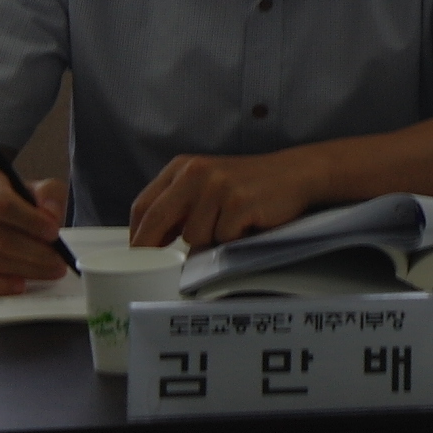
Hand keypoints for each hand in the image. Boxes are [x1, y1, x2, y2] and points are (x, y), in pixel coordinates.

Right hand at [0, 168, 70, 296]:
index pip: (3, 205)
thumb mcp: (30, 187)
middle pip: (1, 239)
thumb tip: (52, 216)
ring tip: (53, 270)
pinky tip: (21, 285)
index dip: (31, 221)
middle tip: (61, 261)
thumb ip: (48, 195)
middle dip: (37, 253)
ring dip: (28, 269)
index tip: (55, 233)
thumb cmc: (9, 200)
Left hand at [128, 151, 317, 247]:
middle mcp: (196, 172)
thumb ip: (178, 205)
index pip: (143, 206)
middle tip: (155, 266)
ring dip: (210, 241)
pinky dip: (233, 241)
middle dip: (152, 248)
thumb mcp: (205, 184)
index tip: (138, 255)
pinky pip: (222, 240)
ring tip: (230, 225)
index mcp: (182, 167)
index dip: (137, 236)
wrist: (295, 173)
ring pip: (193, 237)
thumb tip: (151, 243)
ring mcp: (218, 187)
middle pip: (157, 221)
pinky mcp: (239, 203)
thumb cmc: (248, 185)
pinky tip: (247, 225)